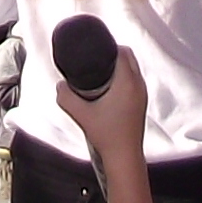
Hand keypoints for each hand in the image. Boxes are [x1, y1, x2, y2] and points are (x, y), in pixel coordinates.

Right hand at [55, 40, 148, 166]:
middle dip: (115, 53)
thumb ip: (66, 97)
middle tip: (96, 57)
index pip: (123, 52)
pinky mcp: (142, 103)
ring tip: (101, 69)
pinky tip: (111, 85)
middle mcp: (139, 86)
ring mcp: (142, 95)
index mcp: (127, 82)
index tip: (95, 48)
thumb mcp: (81, 114)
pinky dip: (125, 76)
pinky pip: (135, 80)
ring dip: (121, 65)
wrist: (124, 156)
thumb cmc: (106, 135)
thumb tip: (59, 85)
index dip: (110, 45)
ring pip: (134, 69)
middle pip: (129, 57)